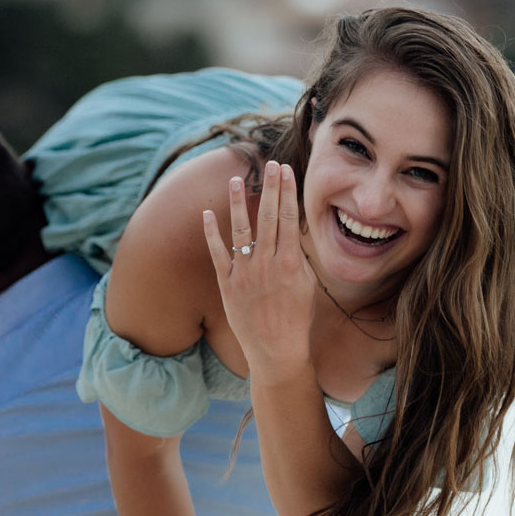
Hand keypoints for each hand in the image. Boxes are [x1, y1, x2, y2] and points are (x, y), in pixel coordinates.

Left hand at [203, 161, 315, 381]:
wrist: (276, 350)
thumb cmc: (297, 318)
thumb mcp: (306, 285)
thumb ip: (297, 257)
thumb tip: (291, 231)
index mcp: (290, 263)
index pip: (288, 219)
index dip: (286, 192)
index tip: (286, 171)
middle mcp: (267, 264)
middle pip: (267, 218)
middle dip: (269, 188)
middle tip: (269, 165)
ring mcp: (245, 274)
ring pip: (240, 231)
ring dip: (238, 203)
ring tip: (236, 179)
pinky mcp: (227, 285)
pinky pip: (217, 254)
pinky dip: (211, 233)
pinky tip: (208, 213)